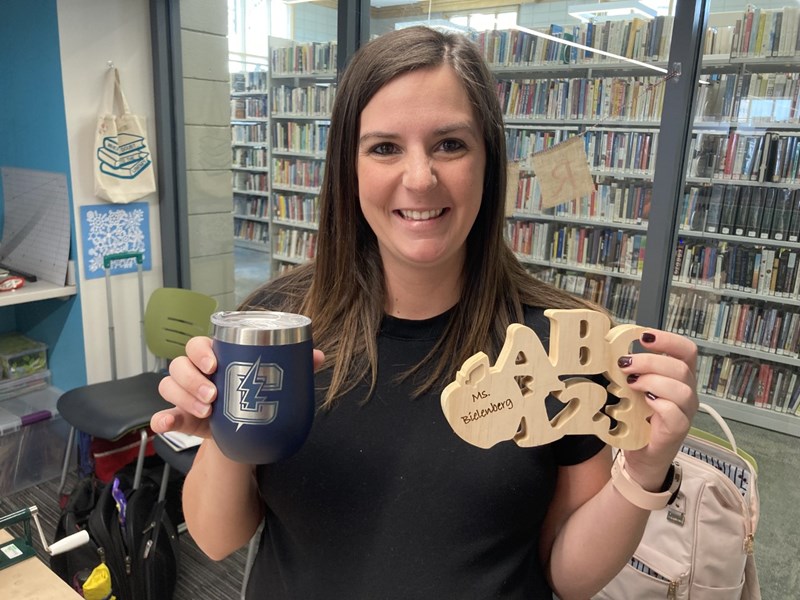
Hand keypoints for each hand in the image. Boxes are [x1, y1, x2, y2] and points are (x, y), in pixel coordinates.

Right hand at [150, 336, 324, 438]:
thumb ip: (293, 366)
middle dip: (193, 378)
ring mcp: (185, 395)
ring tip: (206, 411)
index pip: (199, 345)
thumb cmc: (253, 396)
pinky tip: (166, 424)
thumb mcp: (269, 381)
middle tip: (214, 395)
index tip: (215, 364)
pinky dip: (163, 418)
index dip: (201, 351)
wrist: (243, 431)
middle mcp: (195, 373)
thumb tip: (317, 356)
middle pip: (179, 364)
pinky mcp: (180, 417)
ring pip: (169, 385)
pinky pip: (163, 414)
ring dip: (184, 397)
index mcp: (215, 357)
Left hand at [615, 329, 697, 489]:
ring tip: (631, 383)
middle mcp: (687, 393)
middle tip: (625, 364)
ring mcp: (685, 413)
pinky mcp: (677, 430)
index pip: (686, 351)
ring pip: (681, 389)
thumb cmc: (637, 419)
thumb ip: (631, 371)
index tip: (643, 336)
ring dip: (653, 381)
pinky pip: (675, 413)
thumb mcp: (633, 390)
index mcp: (678, 378)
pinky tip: (644, 402)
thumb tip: (614, 351)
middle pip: (681, 367)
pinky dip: (659, 404)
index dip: (668, 340)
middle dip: (650, 361)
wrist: (640, 456)